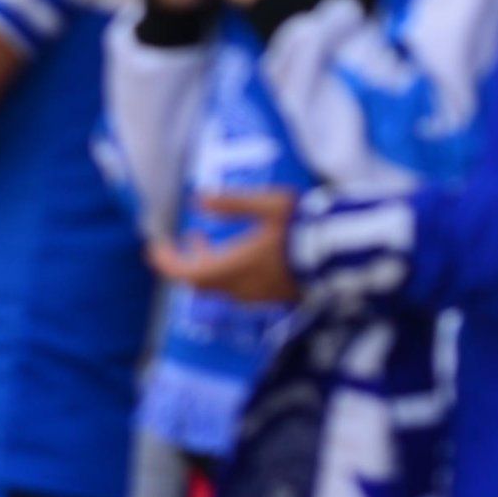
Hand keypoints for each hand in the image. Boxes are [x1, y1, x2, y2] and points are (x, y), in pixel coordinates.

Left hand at [149, 185, 298, 304]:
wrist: (343, 257)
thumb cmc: (305, 226)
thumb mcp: (268, 205)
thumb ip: (233, 203)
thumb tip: (197, 199)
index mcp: (236, 266)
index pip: (186, 274)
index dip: (165, 262)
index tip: (155, 245)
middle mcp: (243, 288)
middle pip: (198, 283)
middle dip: (182, 262)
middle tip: (175, 239)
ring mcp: (258, 296)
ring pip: (216, 288)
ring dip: (203, 266)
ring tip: (199, 238)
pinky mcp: (273, 297)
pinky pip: (236, 290)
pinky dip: (222, 272)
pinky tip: (231, 253)